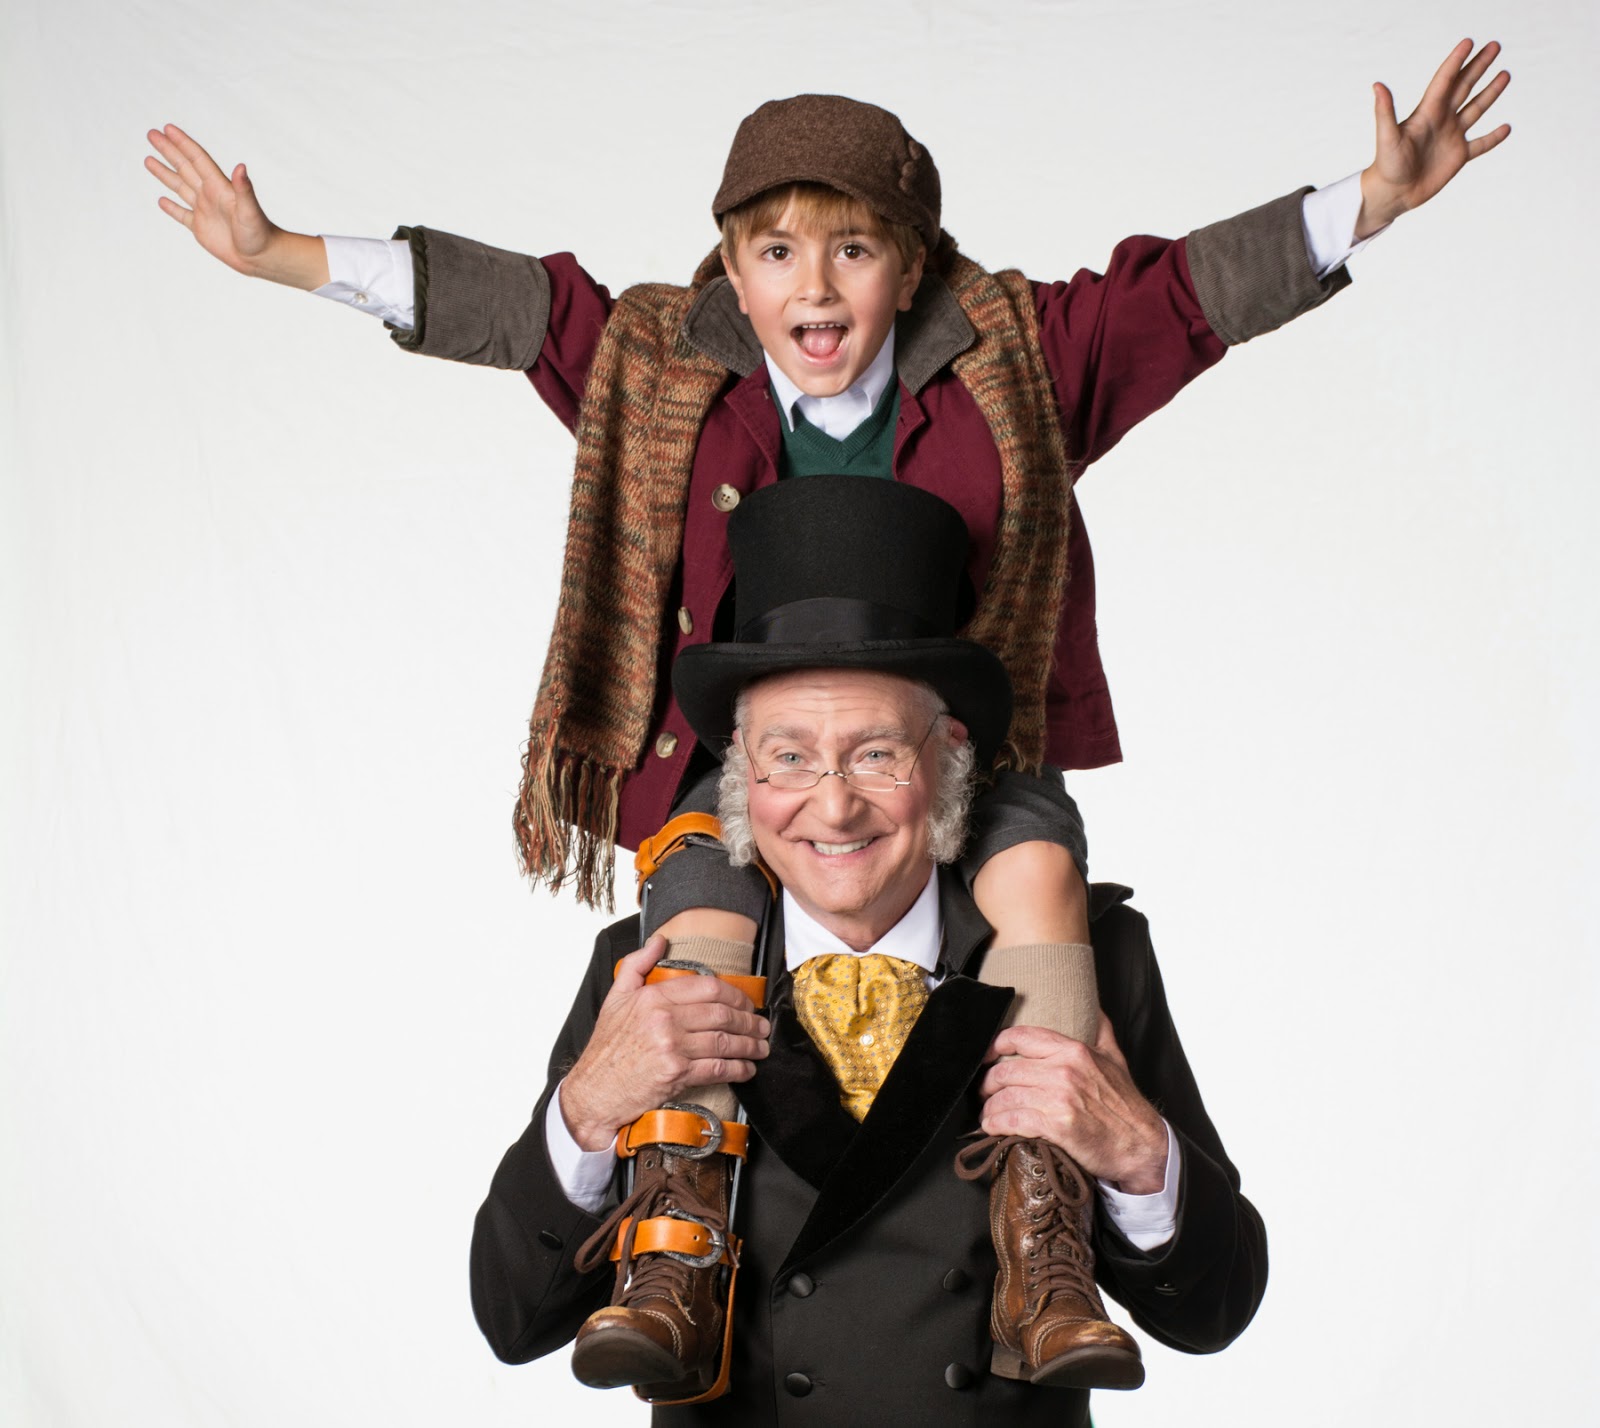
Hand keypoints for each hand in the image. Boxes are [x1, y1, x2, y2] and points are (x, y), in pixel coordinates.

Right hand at [144, 124, 327, 287]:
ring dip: (164, 173)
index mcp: (219, 187)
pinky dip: (171, 208)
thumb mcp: (250, 210)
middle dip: (168, 151)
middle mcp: (210, 195)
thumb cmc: (260, 234)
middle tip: (151, 134)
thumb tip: (241, 167)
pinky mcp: (201, 228)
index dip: (182, 143)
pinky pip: (182, 215)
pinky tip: (161, 200)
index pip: (197, 159)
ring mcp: (204, 211)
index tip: (167, 128)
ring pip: (180, 187)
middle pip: (184, 167)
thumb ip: (244, 188)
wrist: (261, 258)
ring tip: (148, 160)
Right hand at [558, 935, 770, 1150]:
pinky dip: (739, 1069)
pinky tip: (747, 1069)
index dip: (736, 994)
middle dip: (749, 1020)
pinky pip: (718, 1068)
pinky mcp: (677, 1075)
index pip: (708, 987)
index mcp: (654, 997)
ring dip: (750, 1044)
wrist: (594, 1091)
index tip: (746, 1003)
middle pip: (722, 1014)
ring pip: (725, 1041)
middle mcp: (665, 1020)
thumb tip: (659, 941)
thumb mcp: (616, 998)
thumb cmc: (607, 1048)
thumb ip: (637, 964)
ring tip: (760, 1046)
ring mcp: (672, 1048)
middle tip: (761, 1026)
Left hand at [979, 1014, 1167, 1193]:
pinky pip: (1014, 1120)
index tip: (986, 1055)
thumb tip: (1092, 1006)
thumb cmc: (1125, 1103)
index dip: (995, 1044)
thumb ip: (1100, 1030)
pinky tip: (993, 1127)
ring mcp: (1059, 1098)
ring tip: (987, 1114)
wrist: (1142, 1145)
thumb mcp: (1115, 1058)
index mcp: (1073, 1050)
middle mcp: (1064, 1070)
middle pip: (1006, 1070)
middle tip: (983, 1091)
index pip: (1021, 1037)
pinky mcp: (1057, 1126)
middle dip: (987, 1082)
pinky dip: (997, 1125)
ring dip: (989, 1108)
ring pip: (1006, 1097)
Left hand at [1357, 39, 1511, 237]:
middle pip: (1464, 87)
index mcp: (1427, 113)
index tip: (1469, 42)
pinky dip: (1493, 138)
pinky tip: (1506, 128)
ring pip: (1476, 109)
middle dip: (1479, 67)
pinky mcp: (1458, 157)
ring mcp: (1451, 137)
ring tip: (1505, 74)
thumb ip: (1385, 111)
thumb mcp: (1386, 136)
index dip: (1456, 61)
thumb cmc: (1386, 166)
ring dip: (1490, 92)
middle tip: (1495, 46)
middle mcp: (1441, 121)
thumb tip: (1377, 85)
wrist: (1392, 194)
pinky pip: (1481, 144)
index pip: (1445, 80)